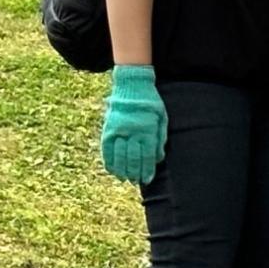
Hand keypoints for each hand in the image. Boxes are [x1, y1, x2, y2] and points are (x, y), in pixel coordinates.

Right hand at [102, 64, 167, 185]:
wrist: (132, 86)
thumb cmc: (151, 103)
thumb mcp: (161, 118)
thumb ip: (160, 138)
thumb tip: (158, 159)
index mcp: (148, 129)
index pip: (147, 156)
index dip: (147, 170)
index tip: (147, 179)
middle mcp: (132, 132)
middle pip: (133, 159)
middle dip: (135, 173)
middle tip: (137, 181)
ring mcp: (118, 131)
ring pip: (119, 157)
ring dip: (122, 171)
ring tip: (126, 179)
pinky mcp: (108, 129)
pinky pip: (107, 150)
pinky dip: (109, 162)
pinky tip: (113, 171)